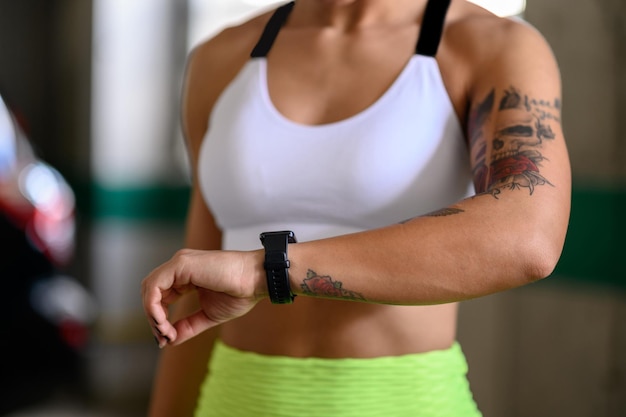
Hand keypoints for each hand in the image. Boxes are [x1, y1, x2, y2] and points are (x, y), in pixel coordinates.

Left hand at [141, 249, 261, 346]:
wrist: (256, 281)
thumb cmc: (240, 292)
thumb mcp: (208, 315)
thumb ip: (189, 325)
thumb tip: (170, 340)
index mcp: (186, 275)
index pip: (161, 296)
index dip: (159, 318)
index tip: (168, 338)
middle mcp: (180, 267)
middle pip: (151, 292)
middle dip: (153, 318)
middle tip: (164, 338)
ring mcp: (179, 263)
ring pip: (149, 289)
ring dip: (152, 314)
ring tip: (165, 332)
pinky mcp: (181, 264)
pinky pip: (154, 287)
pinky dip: (153, 307)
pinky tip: (164, 322)